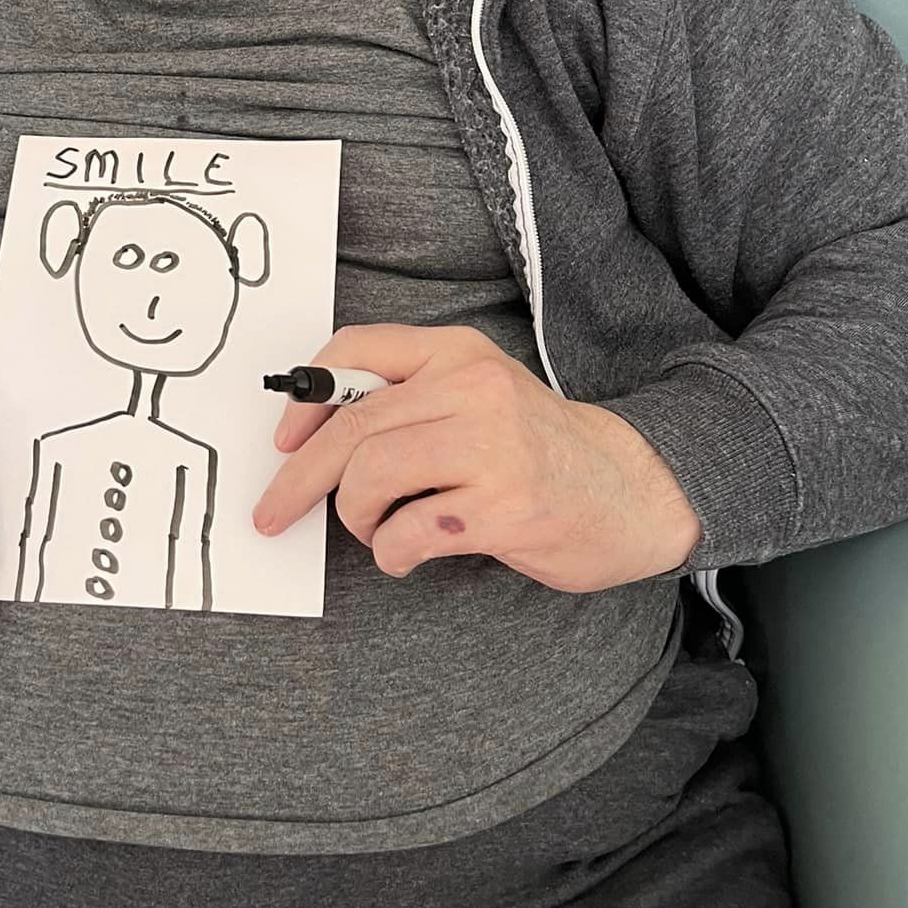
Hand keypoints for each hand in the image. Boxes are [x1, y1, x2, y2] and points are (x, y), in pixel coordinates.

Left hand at [252, 325, 701, 591]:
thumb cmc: (538, 449)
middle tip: (273, 512)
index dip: (303, 398)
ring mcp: (490, 448)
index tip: (281, 441)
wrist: (634, 489)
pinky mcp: (503, 507)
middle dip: (298, 477)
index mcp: (458, 353)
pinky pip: (406, 533)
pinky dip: (390, 553)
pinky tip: (407, 555)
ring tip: (377, 531)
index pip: (355, 351)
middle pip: (350, 427)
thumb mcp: (477, 395)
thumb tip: (310, 433)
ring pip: (369, 477)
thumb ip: (408, 398)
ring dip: (354, 517)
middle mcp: (472, 389)